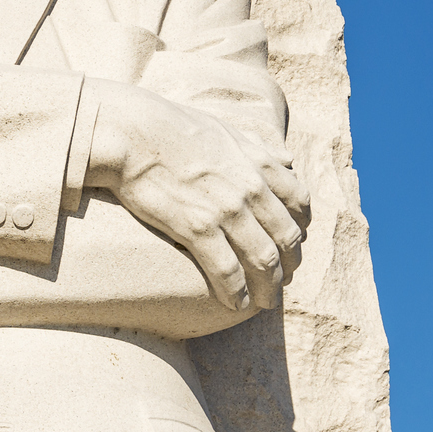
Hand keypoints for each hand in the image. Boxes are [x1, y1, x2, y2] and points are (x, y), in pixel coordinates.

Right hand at [86, 79, 310, 311]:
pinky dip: (236, 291)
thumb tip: (288, 159)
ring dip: (269, 287)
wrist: (131, 133)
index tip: (293, 244)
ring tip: (265, 303)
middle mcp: (251, 190)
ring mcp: (227, 211)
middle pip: (286, 238)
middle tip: (282, 282)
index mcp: (259, 164)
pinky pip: (226, 269)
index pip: (299, 203)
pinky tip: (235, 304)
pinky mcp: (197, 229)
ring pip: (263, 259)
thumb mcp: (225, 129)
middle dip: (289, 265)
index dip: (301, 228)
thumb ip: (259, 147)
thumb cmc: (170, 127)